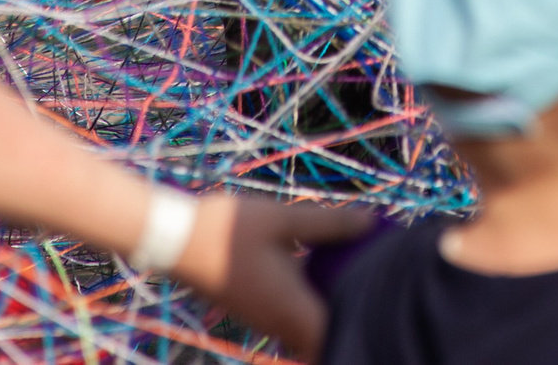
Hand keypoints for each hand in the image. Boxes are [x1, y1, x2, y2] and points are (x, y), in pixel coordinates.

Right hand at [176, 195, 370, 357]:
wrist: (174, 238)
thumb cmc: (227, 229)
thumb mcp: (283, 219)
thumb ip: (329, 224)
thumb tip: (372, 222)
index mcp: (292, 309)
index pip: (336, 338)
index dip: (362, 327)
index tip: (383, 305)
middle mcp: (279, 325)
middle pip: (324, 339)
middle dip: (347, 318)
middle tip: (372, 287)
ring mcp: (262, 321)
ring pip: (305, 331)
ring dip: (326, 310)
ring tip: (349, 275)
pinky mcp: (252, 312)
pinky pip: (290, 320)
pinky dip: (307, 305)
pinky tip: (315, 271)